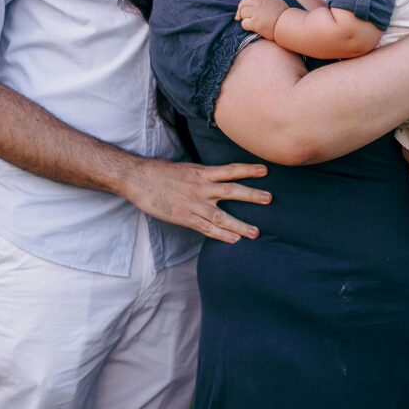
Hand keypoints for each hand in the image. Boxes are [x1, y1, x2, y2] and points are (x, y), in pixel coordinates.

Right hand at [124, 158, 272, 243]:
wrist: (139, 179)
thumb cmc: (160, 173)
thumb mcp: (186, 169)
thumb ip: (203, 175)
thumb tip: (217, 178)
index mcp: (202, 172)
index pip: (230, 170)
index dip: (248, 169)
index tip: (265, 170)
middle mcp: (201, 187)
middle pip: (232, 191)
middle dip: (252, 196)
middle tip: (269, 199)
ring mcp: (194, 204)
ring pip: (222, 216)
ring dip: (240, 225)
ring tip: (256, 232)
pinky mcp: (185, 218)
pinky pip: (207, 229)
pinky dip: (221, 235)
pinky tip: (234, 240)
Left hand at [236, 0, 288, 38]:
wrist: (289, 25)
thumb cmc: (286, 17)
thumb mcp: (278, 4)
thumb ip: (268, 2)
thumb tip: (261, 4)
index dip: (246, 4)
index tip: (245, 10)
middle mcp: (260, 4)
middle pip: (243, 3)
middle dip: (241, 10)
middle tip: (238, 17)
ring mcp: (257, 13)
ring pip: (242, 13)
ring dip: (244, 19)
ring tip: (249, 24)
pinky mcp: (256, 23)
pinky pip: (244, 23)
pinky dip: (246, 26)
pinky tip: (251, 29)